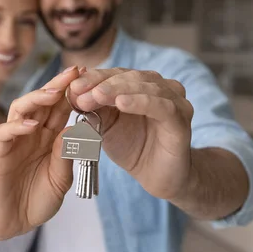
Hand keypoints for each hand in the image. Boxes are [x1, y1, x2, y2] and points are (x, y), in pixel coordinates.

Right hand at [0, 66, 79, 239]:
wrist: (14, 224)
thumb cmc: (38, 200)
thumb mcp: (61, 180)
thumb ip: (66, 156)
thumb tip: (76, 128)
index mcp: (49, 137)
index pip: (60, 108)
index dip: (72, 92)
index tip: (89, 76)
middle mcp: (31, 133)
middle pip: (41, 101)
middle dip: (57, 86)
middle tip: (73, 72)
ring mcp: (14, 142)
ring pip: (20, 109)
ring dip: (36, 98)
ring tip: (53, 93)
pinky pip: (4, 134)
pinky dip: (17, 126)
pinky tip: (32, 125)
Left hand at [68, 68, 193, 200]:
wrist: (159, 178)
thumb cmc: (134, 148)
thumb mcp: (106, 126)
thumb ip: (94, 109)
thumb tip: (72, 93)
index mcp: (141, 85)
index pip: (115, 74)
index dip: (93, 77)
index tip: (71, 86)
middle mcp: (160, 88)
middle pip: (129, 76)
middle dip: (101, 83)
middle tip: (79, 91)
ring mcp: (174, 101)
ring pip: (145, 86)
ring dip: (118, 89)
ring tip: (96, 95)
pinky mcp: (180, 120)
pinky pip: (161, 106)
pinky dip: (140, 101)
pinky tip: (122, 102)